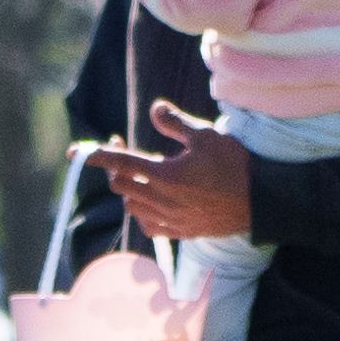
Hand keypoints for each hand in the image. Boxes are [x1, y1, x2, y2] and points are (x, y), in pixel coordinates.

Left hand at [88, 100, 259, 242]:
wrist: (262, 202)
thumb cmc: (235, 165)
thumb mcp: (206, 135)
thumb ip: (175, 122)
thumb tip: (154, 108)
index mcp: (165, 174)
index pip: (121, 163)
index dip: (96, 155)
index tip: (77, 152)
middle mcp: (162, 199)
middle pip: (121, 184)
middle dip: (115, 166)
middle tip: (123, 149)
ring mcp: (170, 219)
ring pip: (131, 205)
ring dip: (128, 189)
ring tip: (140, 175)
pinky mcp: (180, 232)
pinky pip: (147, 226)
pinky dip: (142, 213)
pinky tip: (151, 202)